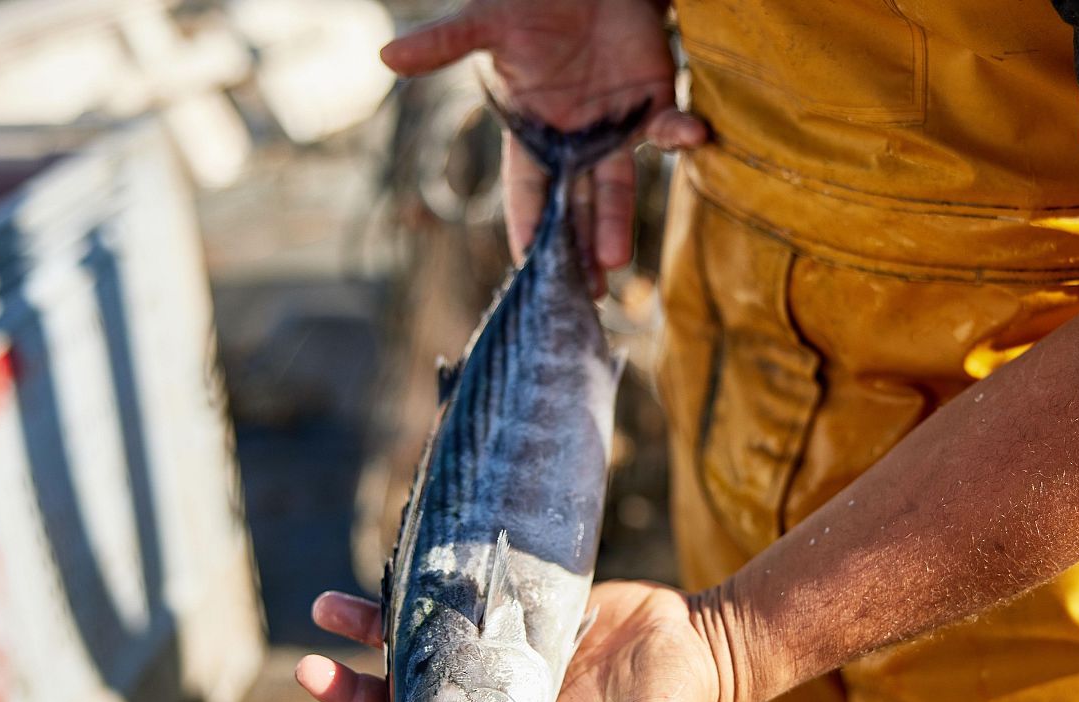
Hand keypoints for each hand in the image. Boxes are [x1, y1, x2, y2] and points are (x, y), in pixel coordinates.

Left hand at [297, 580, 728, 701]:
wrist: (695, 639)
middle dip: (355, 696)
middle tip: (311, 672)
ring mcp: (495, 662)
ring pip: (416, 655)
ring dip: (367, 639)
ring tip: (323, 612)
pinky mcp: (506, 616)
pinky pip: (449, 606)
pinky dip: (415, 594)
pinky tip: (380, 575)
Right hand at [380, 0, 707, 289]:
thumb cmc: (532, 0)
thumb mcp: (486, 21)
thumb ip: (446, 44)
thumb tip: (387, 55)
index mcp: (533, 132)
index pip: (528, 191)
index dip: (528, 226)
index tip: (529, 266)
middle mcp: (576, 140)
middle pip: (575, 206)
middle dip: (577, 249)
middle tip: (582, 294)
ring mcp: (616, 128)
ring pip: (617, 187)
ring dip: (617, 223)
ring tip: (615, 264)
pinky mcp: (654, 103)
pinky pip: (670, 126)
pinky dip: (680, 133)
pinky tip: (691, 138)